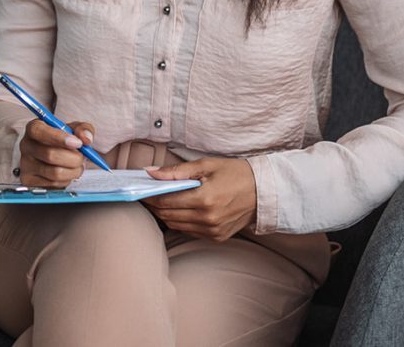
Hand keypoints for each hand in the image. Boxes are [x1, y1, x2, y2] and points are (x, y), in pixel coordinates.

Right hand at [17, 119, 95, 188]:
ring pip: (55, 172)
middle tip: (82, 157)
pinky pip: (54, 183)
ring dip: (73, 171)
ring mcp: (25, 164)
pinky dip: (67, 179)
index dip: (59, 138)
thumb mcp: (74, 129)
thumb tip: (86, 139)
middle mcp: (26, 145)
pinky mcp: (28, 180)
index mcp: (34, 128)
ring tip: (77, 165)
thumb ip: (83, 129)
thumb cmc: (62, 139)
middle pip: (50, 155)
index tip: (77, 143)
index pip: (39, 131)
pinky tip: (67, 172)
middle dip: (73, 158)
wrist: (53, 153)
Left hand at [139, 157, 256, 241]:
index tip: (140, 190)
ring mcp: (213, 231)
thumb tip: (150, 173)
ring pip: (176, 225)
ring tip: (161, 202)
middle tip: (147, 195)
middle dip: (154, 206)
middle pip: (168, 215)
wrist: (263, 191)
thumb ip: (176, 171)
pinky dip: (180, 221)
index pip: (165, 201)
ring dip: (165, 215)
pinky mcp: (217, 237)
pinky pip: (190, 231)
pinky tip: (179, 210)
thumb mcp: (207, 165)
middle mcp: (208, 219)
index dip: (149, 196)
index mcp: (204, 199)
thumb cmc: (236, 173)